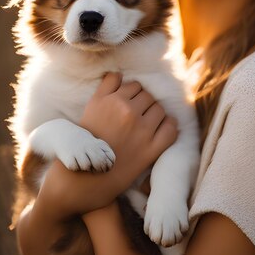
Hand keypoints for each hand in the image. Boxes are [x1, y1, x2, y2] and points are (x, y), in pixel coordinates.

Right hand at [80, 72, 177, 186]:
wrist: (84, 180)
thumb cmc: (86, 143)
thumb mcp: (90, 108)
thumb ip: (106, 88)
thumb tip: (120, 74)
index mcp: (109, 100)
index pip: (134, 85)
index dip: (133, 95)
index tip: (129, 105)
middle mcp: (125, 111)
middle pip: (148, 95)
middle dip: (144, 104)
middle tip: (137, 118)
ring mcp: (140, 130)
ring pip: (159, 109)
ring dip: (155, 115)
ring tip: (146, 126)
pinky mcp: (151, 149)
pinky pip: (171, 128)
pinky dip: (169, 127)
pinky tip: (161, 130)